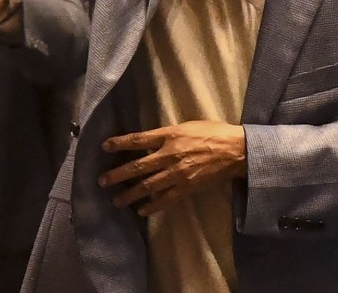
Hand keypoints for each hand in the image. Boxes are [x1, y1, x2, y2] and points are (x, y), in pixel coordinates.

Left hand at [98, 121, 246, 215]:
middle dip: (118, 174)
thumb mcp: (187, 125)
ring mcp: (177, 173)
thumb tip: (152, 140)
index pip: (138, 140)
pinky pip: (165, 200)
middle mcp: (169, 155)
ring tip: (117, 200)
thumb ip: (168, 133)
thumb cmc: (213, 132)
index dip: (120, 143)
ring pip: (148, 186)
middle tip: (102, 181)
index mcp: (170, 135)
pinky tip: (142, 211)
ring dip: (130, 194)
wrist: (235, 151)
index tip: (104, 147)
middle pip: (138, 166)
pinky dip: (152, 207)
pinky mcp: (186, 188)